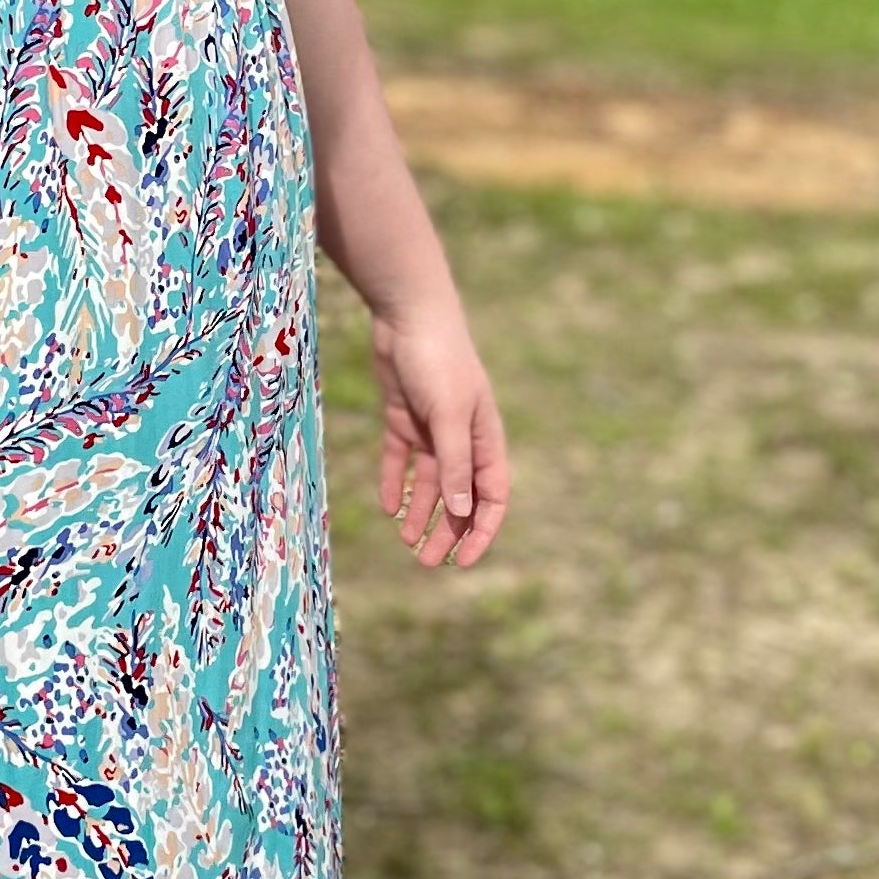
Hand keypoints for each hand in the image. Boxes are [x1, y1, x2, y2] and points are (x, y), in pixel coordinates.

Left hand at [372, 298, 509, 570]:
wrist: (407, 315)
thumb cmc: (439, 362)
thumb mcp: (449, 416)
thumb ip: (454, 464)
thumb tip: (460, 512)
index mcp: (485, 439)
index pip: (491, 496)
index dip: (481, 531)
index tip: (464, 563)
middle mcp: (461, 438)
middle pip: (459, 496)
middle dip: (447, 531)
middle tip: (426, 563)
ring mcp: (432, 428)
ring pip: (429, 483)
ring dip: (420, 513)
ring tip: (405, 542)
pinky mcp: (403, 417)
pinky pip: (400, 460)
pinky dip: (394, 483)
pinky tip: (386, 507)